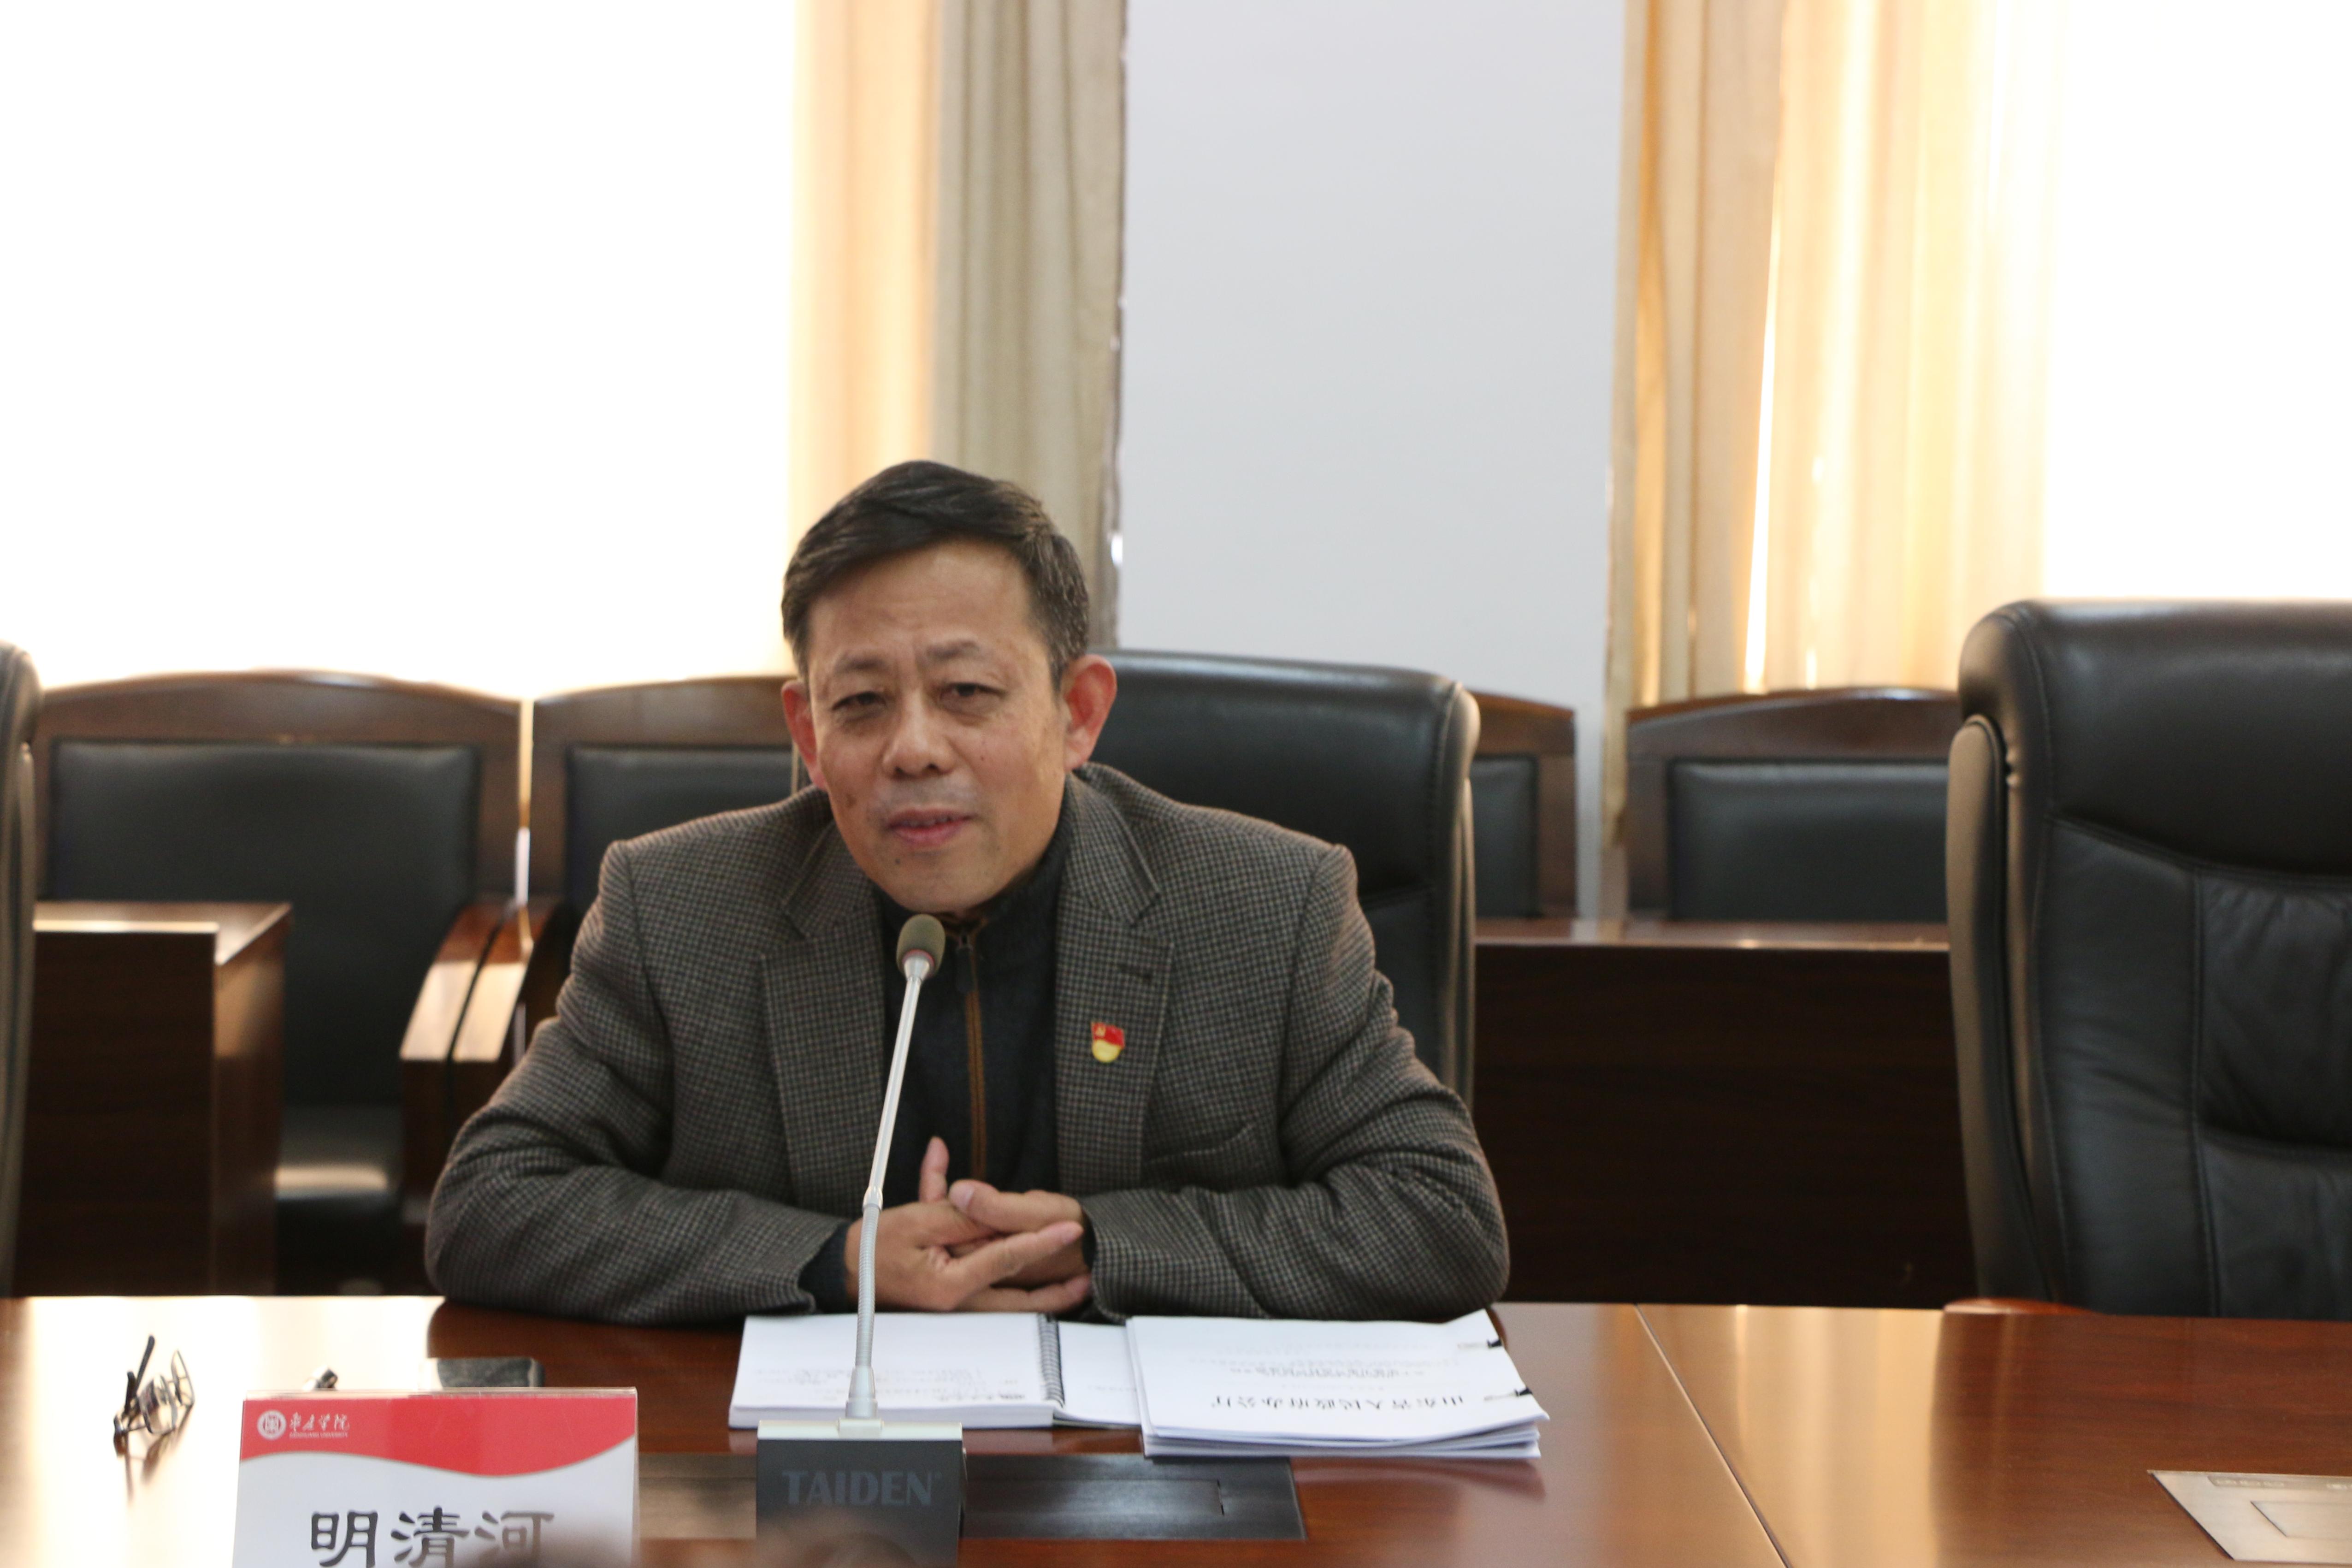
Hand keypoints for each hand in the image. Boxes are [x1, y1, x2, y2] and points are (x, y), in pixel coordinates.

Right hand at [843, 1138, 1091, 1312]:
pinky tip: (1019, 1260)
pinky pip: (984, 1286)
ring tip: (1072, 1286)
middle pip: (1015, 1297)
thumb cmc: (872, 1246)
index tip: (1066, 1229)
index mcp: (949, 1284)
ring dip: (1037, 1289)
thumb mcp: (918, 1221)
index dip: (1038, 1241)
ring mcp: (954, 1303)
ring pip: (1006, 1297)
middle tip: (1086, 1281)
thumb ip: (959, 1216)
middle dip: (1052, 1291)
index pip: (1005, 1258)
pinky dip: (1003, 1274)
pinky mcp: (951, 1297)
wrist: (845, 1270)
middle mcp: (957, 1301)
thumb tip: (989, 1207)